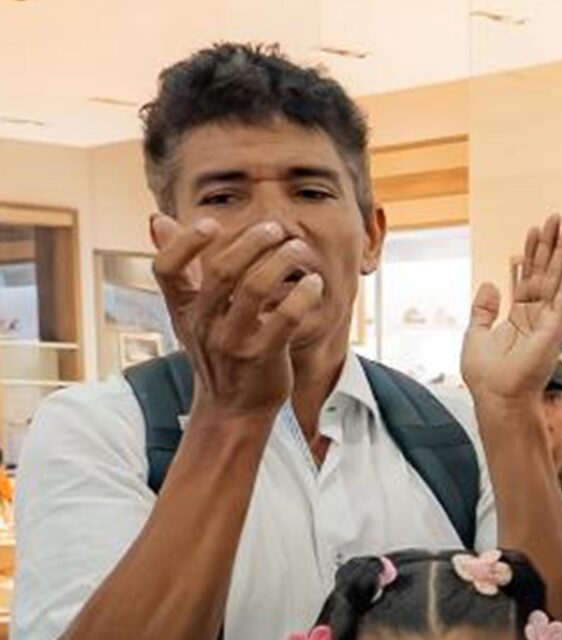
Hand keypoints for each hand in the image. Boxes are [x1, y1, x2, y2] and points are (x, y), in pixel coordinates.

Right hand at [148, 214, 322, 419]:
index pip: (166, 269)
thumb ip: (182, 269)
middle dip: (251, 242)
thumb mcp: (191, 314)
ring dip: (281, 261)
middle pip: (221, 270)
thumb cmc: (217, 353)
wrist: (232, 409)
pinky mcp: (264, 356)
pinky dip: (303, 295)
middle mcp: (204, 324)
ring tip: (299, 249)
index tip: (211, 223)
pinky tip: (315, 283)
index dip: (185, 243)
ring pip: (256, 288)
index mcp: (183, 309)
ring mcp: (233, 341)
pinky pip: (286, 318)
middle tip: (275, 228)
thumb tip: (160, 220)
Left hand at [462, 216, 561, 403]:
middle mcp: (537, 316)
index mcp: (519, 317)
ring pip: (557, 277)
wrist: (497, 396)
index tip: (533, 233)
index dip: (530, 255)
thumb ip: (483, 309)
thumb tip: (489, 284)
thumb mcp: (475, 333)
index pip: (527, 278)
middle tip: (556, 219)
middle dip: (550, 245)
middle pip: (545, 272)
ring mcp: (548, 321)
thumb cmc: (487, 376)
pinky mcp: (555, 327)